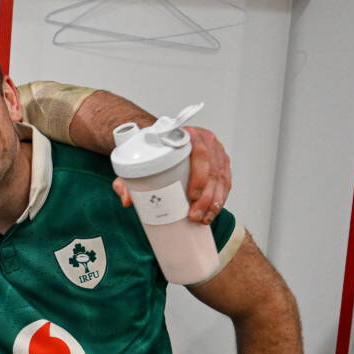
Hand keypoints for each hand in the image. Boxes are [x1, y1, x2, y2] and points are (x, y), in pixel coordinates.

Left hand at [112, 125, 230, 224]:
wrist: (162, 139)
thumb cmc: (154, 149)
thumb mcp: (139, 160)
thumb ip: (128, 178)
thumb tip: (127, 199)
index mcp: (188, 135)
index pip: (200, 154)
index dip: (199, 176)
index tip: (191, 195)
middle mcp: (206, 141)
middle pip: (213, 170)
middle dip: (206, 197)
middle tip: (193, 215)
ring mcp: (216, 152)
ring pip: (221, 179)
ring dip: (214, 202)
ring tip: (202, 219)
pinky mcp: (221, 164)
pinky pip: (226, 183)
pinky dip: (220, 199)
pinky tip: (212, 212)